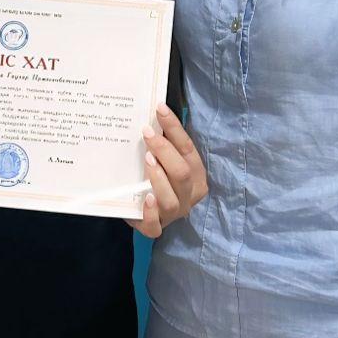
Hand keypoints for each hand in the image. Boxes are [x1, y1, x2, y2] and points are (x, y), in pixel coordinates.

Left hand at [127, 103, 206, 238]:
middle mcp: (189, 195)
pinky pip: (155, 225)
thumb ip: (163, 143)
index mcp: (195, 175)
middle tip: (147, 133)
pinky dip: (151, 213)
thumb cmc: (155, 177)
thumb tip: (154, 111)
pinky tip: (146, 198)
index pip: (187, 148)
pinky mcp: (154, 228)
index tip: (159, 109)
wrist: (142, 209)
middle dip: (165, 151)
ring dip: (158, 178)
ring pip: (172, 200)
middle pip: (182, 173)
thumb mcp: (163, 159)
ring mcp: (174, 213)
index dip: (174, 127)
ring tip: (146, 160)